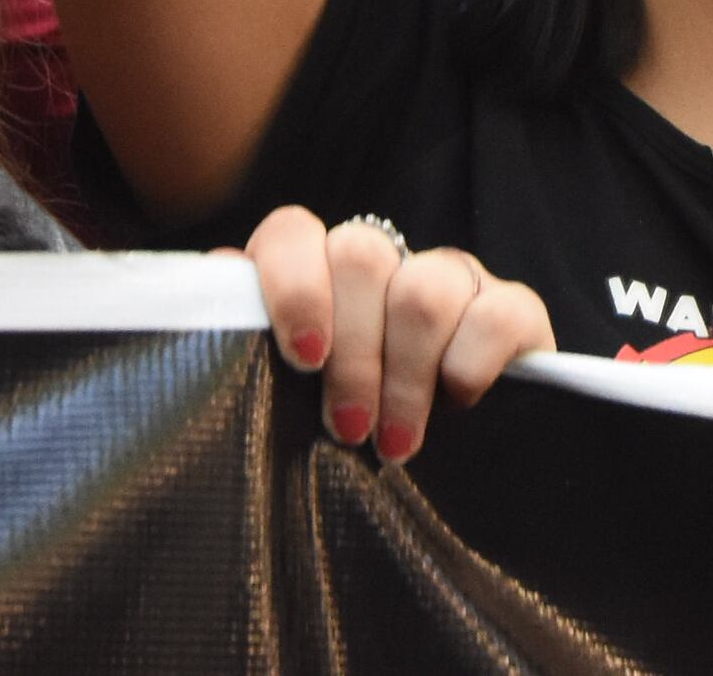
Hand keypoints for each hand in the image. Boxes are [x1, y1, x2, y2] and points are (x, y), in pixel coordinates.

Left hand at [244, 205, 553, 463]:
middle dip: (352, 355)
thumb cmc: (349, 431)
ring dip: (406, 379)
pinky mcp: (513, 310)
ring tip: (395, 445)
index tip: (301, 358)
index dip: (294, 286)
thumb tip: (198, 320)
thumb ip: (246, 354)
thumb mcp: (289, 398)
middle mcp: (386, 264)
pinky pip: (500, 312)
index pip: (293, 232)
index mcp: (320, 272)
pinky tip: (461, 403)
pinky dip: (473, 363)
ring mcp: (453, 279)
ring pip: (426, 290)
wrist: (454, 480)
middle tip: (346, 427)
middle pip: (361, 257)